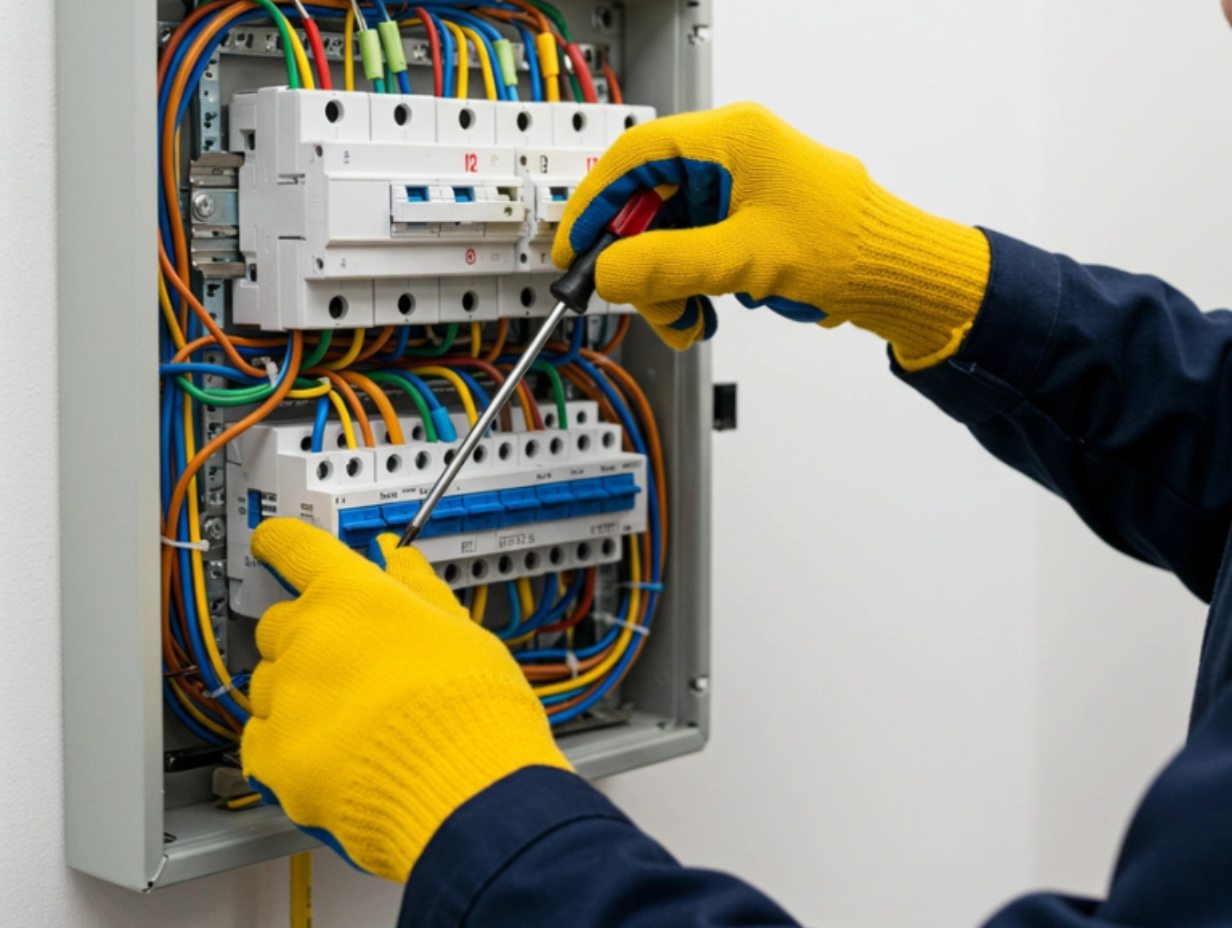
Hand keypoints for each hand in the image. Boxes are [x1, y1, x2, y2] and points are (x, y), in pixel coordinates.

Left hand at [242, 520, 569, 881]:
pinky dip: (287, 749)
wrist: (466, 789)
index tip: (273, 545)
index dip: (280, 543)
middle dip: (306, 640)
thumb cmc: (473, 709)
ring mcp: (286, 695)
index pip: (295, 548)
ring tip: (352, 724)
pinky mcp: (273, 753)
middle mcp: (309, 635)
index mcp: (354, 596)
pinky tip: (333, 757)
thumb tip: (398, 557)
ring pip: (266, 685)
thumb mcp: (460, 630)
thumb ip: (418, 589)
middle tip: (351, 669)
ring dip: (296, 697)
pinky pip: (261, 742)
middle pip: (277, 623)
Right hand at [555, 102, 989, 369]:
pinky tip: (704, 316)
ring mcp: (742, 192)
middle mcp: (734, 157)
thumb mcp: (745, 259)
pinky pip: (698, 252)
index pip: (636, 155)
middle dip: (640, 261)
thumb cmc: (850, 249)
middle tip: (642, 303)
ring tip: (686, 323)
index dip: (596, 202)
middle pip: (651, 201)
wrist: (902, 279)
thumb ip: (669, 265)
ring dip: (667, 285)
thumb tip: (608, 272)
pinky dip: (691, 287)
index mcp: (734, 139)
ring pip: (671, 235)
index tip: (575, 248)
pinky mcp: (750, 224)